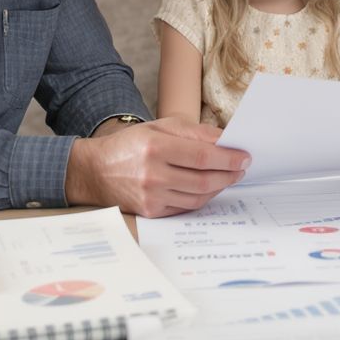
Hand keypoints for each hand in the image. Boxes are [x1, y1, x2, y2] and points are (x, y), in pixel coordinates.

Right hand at [65, 117, 250, 216]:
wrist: (95, 171)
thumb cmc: (131, 145)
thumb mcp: (159, 127)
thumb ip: (194, 132)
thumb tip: (225, 139)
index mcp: (155, 148)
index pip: (202, 156)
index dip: (228, 158)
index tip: (245, 157)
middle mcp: (153, 175)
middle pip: (204, 180)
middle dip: (229, 174)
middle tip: (242, 169)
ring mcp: (151, 197)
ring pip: (198, 197)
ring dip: (220, 187)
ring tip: (229, 177)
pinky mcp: (151, 212)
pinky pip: (186, 207)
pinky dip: (203, 198)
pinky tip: (210, 188)